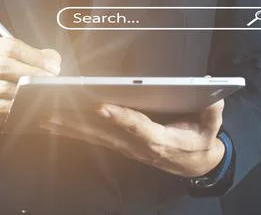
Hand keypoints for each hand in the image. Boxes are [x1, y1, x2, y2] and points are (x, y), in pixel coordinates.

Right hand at [0, 37, 60, 127]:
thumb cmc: (9, 70)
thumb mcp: (20, 56)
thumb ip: (39, 55)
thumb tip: (54, 62)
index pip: (10, 47)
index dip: (34, 56)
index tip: (52, 65)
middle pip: (5, 66)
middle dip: (32, 73)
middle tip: (51, 79)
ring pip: (4, 88)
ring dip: (27, 91)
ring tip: (45, 91)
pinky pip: (4, 107)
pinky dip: (20, 105)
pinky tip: (33, 104)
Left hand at [41, 101, 226, 177]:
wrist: (195, 163)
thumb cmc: (200, 141)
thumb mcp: (212, 128)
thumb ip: (213, 112)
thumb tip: (215, 96)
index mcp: (160, 139)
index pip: (137, 126)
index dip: (120, 116)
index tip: (103, 105)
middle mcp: (138, 145)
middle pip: (106, 131)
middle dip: (80, 118)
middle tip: (56, 106)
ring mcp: (126, 147)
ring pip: (93, 135)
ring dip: (68, 125)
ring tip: (44, 113)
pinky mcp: (119, 145)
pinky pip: (92, 136)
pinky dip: (71, 129)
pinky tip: (52, 122)